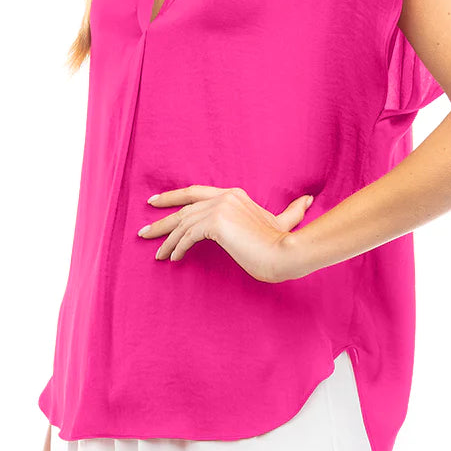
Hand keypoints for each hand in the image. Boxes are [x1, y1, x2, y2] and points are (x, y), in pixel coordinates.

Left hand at [138, 185, 313, 282]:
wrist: (286, 252)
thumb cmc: (283, 243)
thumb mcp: (284, 222)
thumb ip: (292, 211)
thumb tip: (307, 200)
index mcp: (233, 194)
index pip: (195, 192)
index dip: (173, 197)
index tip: (155, 203)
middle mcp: (224, 197)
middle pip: (183, 206)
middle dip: (161, 219)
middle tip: (143, 231)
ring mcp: (219, 208)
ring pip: (182, 224)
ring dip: (166, 239)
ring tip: (157, 253)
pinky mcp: (215, 224)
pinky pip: (188, 236)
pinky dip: (178, 247)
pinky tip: (173, 258)